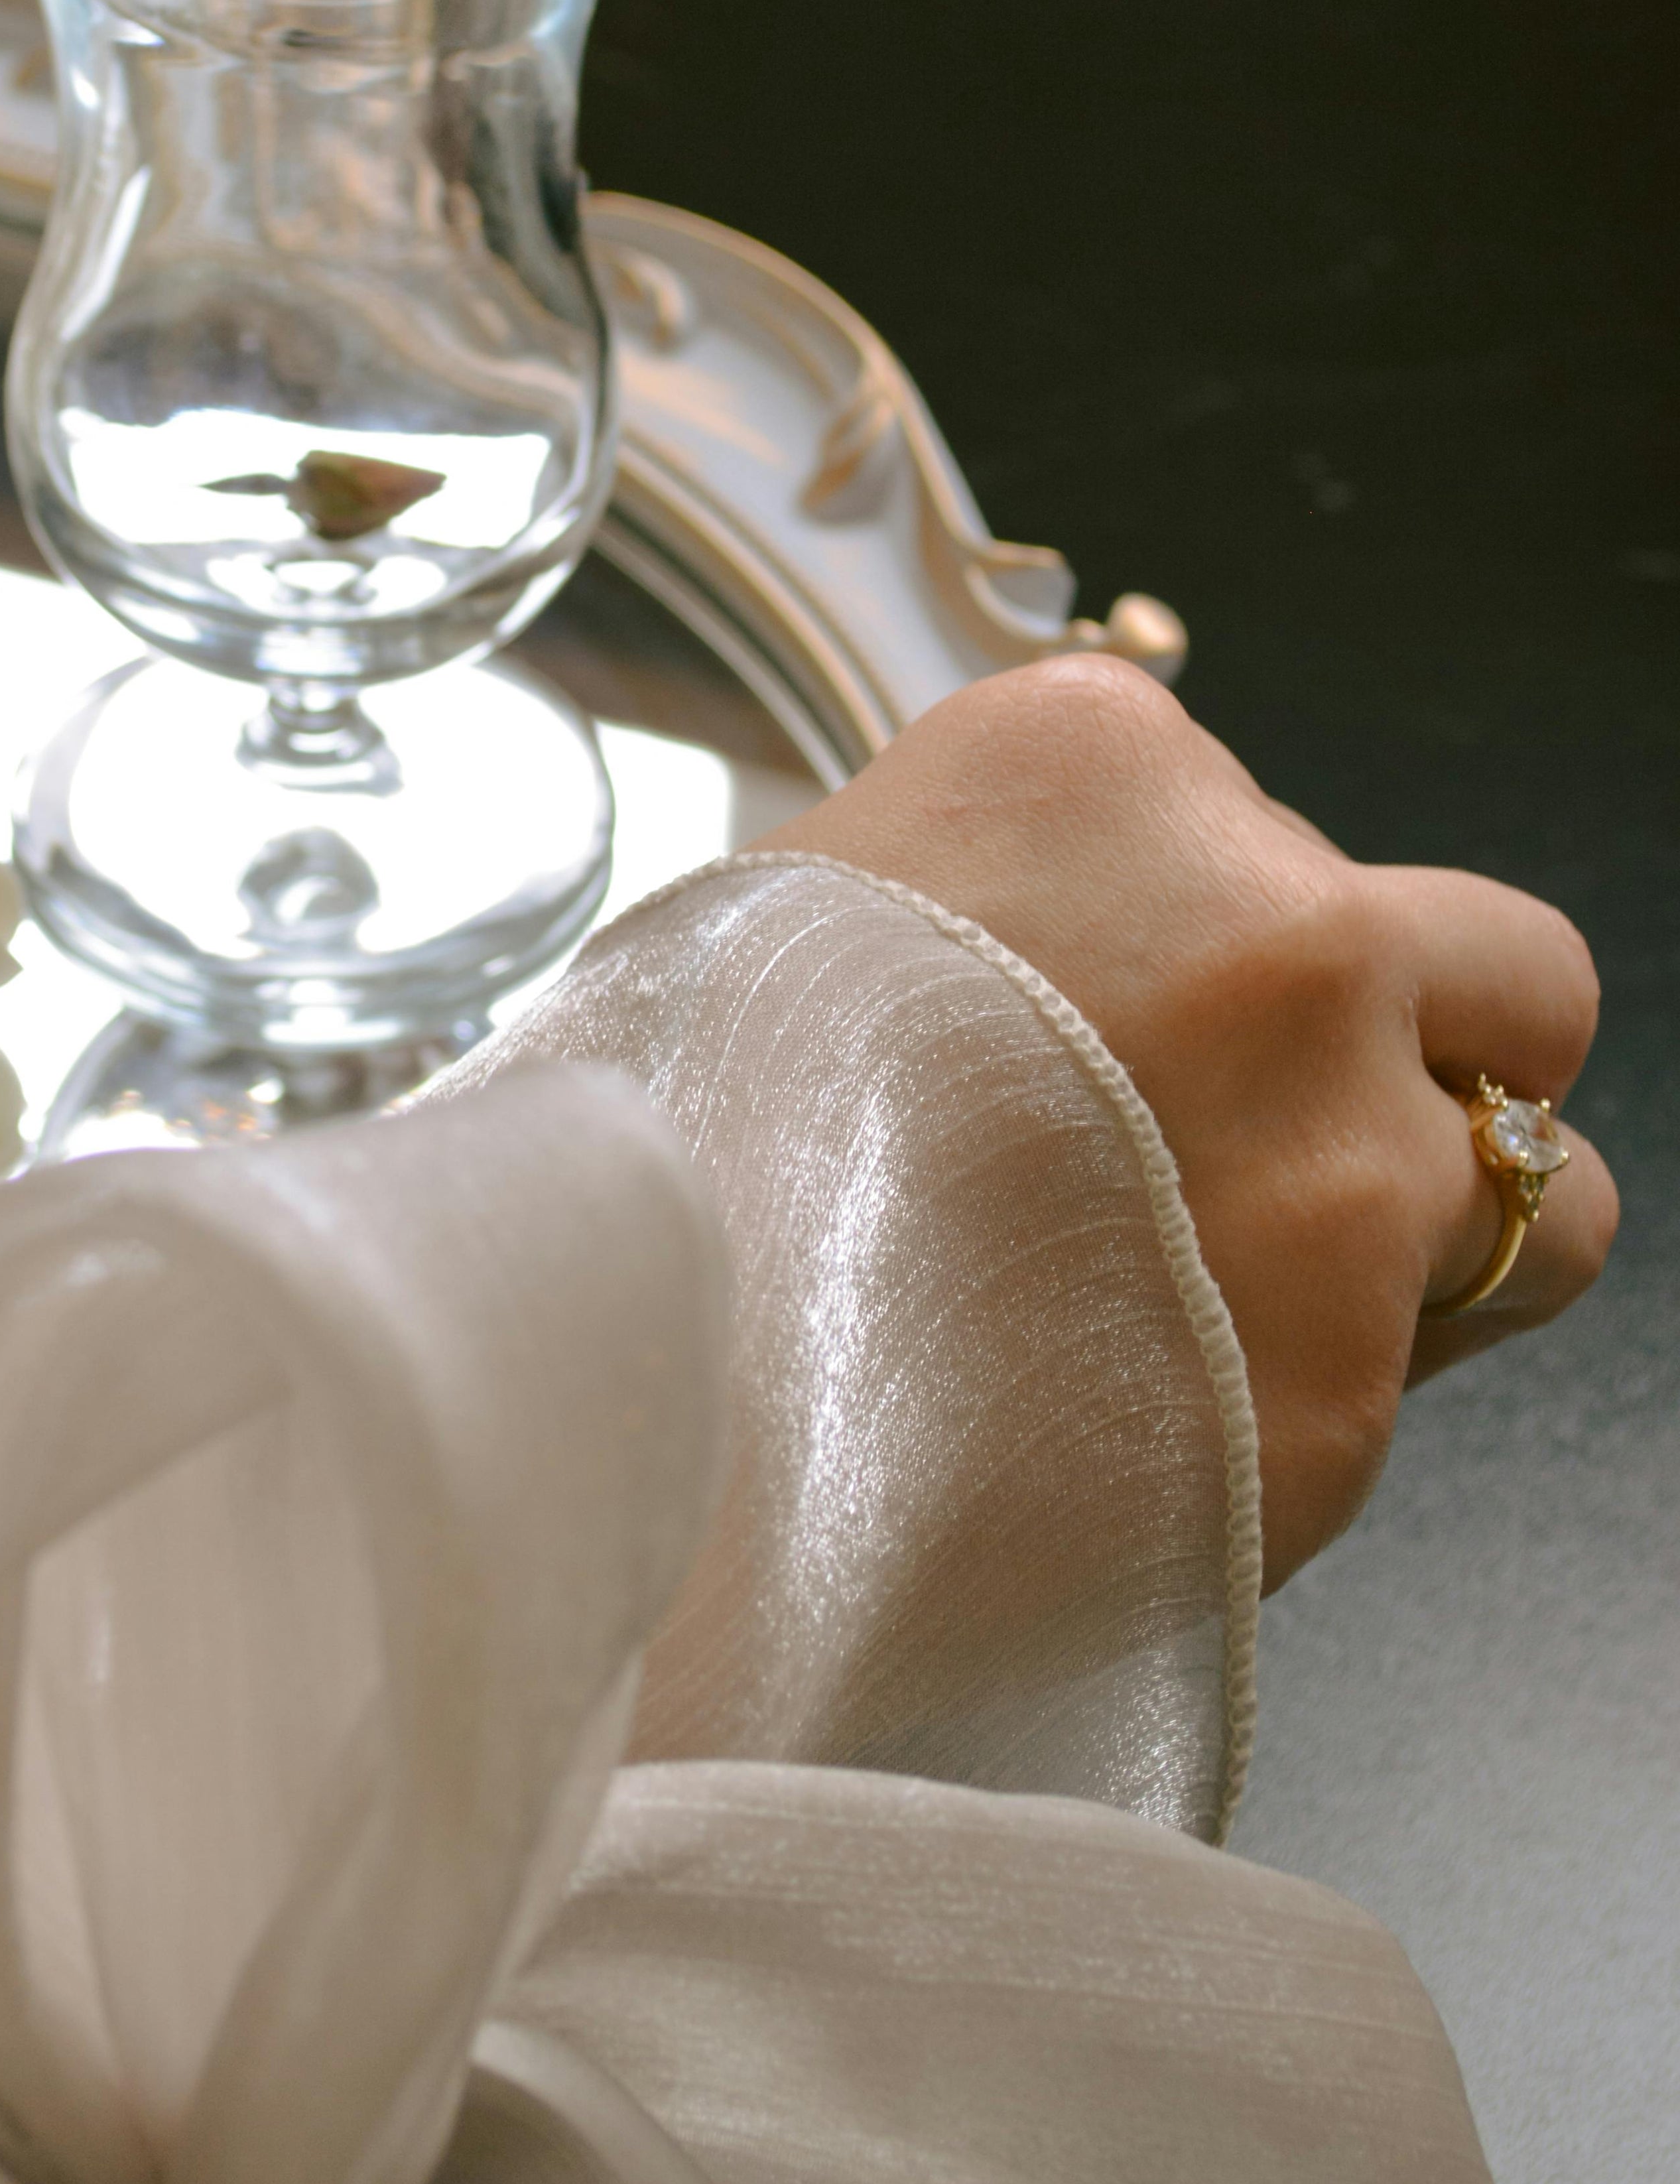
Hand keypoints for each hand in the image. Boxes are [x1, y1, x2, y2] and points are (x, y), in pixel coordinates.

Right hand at [755, 657, 1615, 1586]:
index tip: (1094, 1012)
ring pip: (1544, 1195)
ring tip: (1272, 1297)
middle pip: (1510, 976)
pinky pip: (1414, 1382)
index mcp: (1109, 771)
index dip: (1192, 931)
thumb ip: (982, 893)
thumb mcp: (795, 903)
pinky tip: (1166, 1413)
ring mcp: (1342, 1168)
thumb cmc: (666, 1132)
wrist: (639, 1374)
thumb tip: (1045, 963)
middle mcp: (1281, 937)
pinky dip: (1315, 1397)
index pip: (1259, 817)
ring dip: (1435, 1235)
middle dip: (1433, 1051)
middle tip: (1294, 1135)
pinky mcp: (1346, 1386)